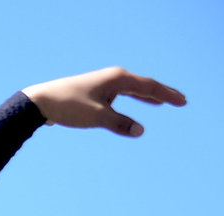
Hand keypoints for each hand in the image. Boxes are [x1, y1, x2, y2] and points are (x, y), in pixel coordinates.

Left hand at [24, 67, 185, 136]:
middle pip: (143, 86)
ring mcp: (104, 83)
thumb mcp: (97, 117)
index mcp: (118, 79)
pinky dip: (132, 98)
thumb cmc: (69, 107)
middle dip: (162, 94)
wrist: (40, 101)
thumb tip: (140, 130)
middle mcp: (113, 77)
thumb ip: (119, 123)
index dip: (167, 95)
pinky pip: (121, 94)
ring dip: (147, 96)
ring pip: (132, 89)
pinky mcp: (95, 91)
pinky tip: (135, 101)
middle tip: (180, 101)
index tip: (183, 101)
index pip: (149, 87)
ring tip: (161, 102)